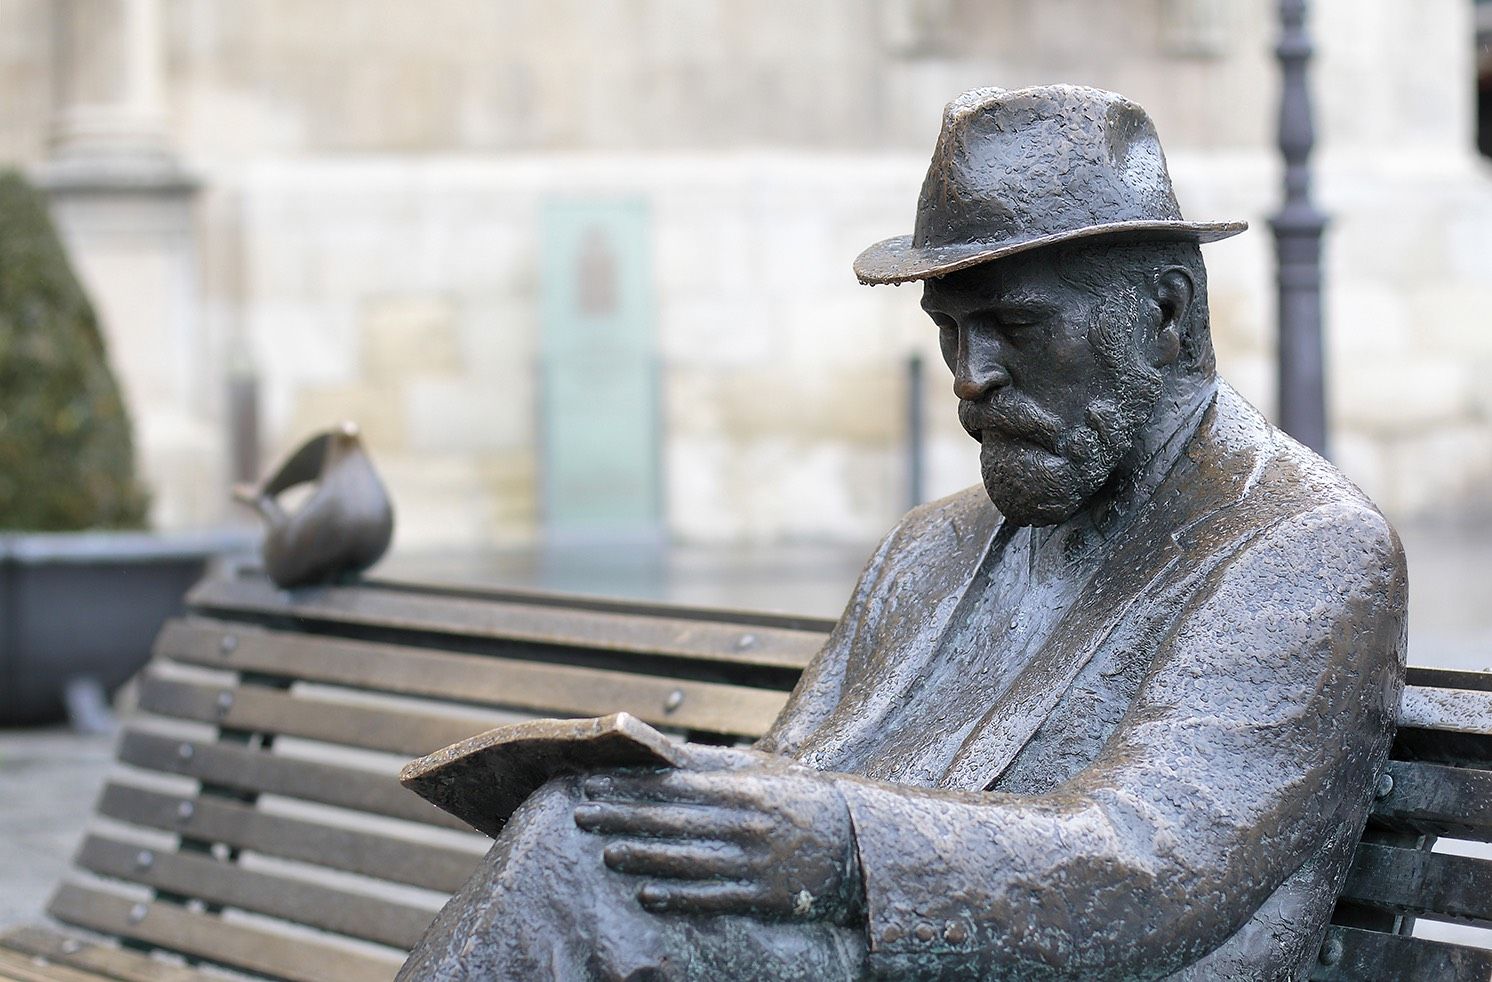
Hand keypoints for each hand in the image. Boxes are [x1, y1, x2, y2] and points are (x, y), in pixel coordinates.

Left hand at [573, 762, 861, 923]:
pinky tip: (647, 896)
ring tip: (607, 852)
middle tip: (581, 813)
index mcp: (743, 790)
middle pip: (671, 820)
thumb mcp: (762, 776)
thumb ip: (713, 768)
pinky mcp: (764, 899)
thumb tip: (661, 757)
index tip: (592, 782)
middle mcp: (746, 825)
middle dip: (622, 816)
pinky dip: (678, 897)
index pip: (673, 785)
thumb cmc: (799, 804)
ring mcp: (754, 864)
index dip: (629, 784)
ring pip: (687, 860)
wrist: (859, 846)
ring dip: (642, 856)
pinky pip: (713, 899)